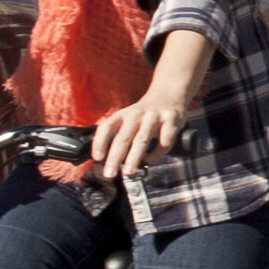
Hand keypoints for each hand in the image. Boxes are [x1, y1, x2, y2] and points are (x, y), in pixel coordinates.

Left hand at [86, 47, 202, 185]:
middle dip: (115, 157)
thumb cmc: (144, 114)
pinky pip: (164, 140)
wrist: (169, 94)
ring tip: (129, 172)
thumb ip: (119, 135)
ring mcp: (154, 116)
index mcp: (123, 114)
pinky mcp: (171, 120)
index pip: (107, 126)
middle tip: (109, 174)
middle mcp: (137, 114)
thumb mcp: (128, 118)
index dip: (100, 142)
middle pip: (123, 136)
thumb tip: (106, 160)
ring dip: (134, 157)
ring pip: (142, 139)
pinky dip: (157, 153)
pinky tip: (151, 159)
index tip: (97, 158)